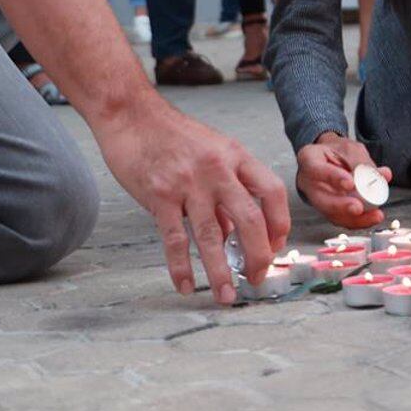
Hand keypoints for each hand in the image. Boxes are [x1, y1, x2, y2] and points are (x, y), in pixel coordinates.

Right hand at [94, 99, 290, 304]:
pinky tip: (186, 285)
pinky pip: (175, 239)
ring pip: (213, 235)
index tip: (275, 246)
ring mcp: (188, 182)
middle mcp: (217, 169)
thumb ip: (225, 190)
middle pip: (250, 218)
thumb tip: (233, 235)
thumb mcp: (211, 152)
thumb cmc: (172, 135)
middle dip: (258, 255)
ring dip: (221, 271)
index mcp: (236, 155)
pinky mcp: (159, 195)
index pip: (272, 191)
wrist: (131, 114)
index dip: (279, 223)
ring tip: (226, 296)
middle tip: (256, 278)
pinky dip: (182, 267)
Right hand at [296, 132, 391, 228]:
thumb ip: (364, 161)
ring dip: (355, 219)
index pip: (316, 169)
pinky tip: (373, 217)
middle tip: (359, 208)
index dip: (334, 178)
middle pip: (321, 200)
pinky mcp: (329, 210)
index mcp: (309, 159)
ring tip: (375, 215)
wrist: (331, 158)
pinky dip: (359, 220)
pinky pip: (343, 219)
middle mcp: (309, 182)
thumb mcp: (349, 147)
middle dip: (342, 207)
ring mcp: (318, 199)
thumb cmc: (337, 151)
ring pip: (333, 214)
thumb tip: (383, 175)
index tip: (350, 183)